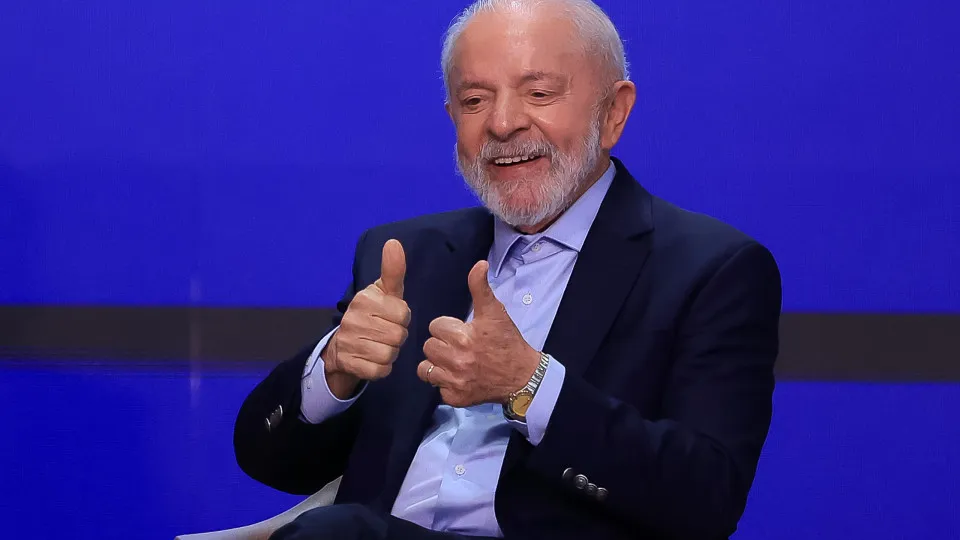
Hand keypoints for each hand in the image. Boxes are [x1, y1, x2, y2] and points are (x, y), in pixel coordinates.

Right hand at [323, 239, 410, 397]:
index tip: (390, 317)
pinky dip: (381, 368)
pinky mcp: (349, 363)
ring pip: (390, 354)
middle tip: (384, 334)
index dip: (401, 319)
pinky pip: (380, 370)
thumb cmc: (371, 314)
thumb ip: (393, 270)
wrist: (341, 346)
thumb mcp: (383, 291)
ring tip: (378, 346)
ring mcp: (349, 342)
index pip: (403, 314)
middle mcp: (353, 318)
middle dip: (396, 337)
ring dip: (390, 353)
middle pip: (398, 335)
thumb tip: (394, 243)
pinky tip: (372, 359)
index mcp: (364, 299)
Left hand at [417, 260, 539, 407]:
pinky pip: (436, 388)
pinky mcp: (455, 399)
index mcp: (463, 337)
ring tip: (454, 361)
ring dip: (437, 364)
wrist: (523, 377)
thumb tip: (479, 264)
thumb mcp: (495, 313)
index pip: (436, 326)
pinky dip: (445, 384)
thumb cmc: (507, 342)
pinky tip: (459, 377)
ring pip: (426, 368)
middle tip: (459, 346)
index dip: (448, 327)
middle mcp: (456, 361)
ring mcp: (455, 382)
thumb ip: (481, 288)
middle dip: (441, 344)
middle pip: (429, 346)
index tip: (463, 331)